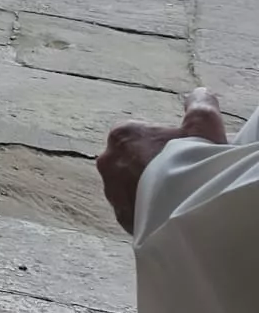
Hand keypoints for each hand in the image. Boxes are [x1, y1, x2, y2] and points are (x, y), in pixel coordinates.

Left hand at [97, 87, 227, 233]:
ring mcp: (112, 192)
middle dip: (150, 167)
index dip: (161, 145)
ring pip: (130, 187)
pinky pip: (134, 211)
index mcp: (122, 135)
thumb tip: (200, 93)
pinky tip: (168, 212)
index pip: (138, 136)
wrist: (189, 209)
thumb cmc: (193, 163)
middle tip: (179, 176)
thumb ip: (199, 107)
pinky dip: (148, 211)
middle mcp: (109, 162)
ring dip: (147, 190)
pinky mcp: (121, 218)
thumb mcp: (203, 126)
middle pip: (131, 161)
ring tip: (175, 196)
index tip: (180, 154)